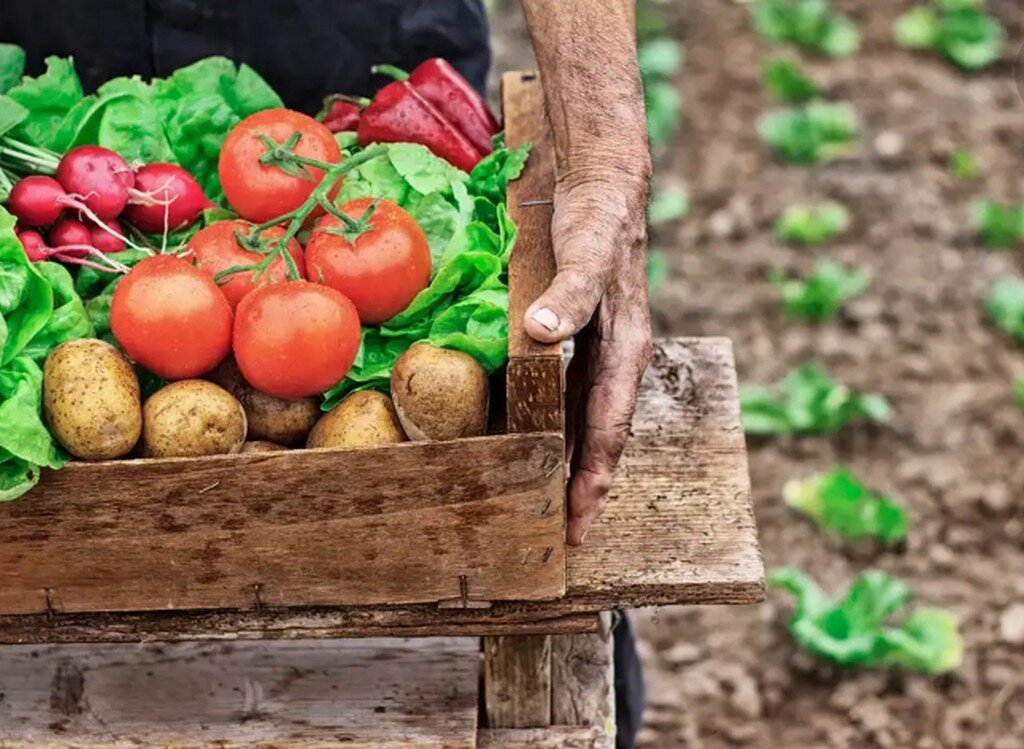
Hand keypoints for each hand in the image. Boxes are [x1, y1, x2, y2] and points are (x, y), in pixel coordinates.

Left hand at [523, 174, 652, 544]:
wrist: (603, 184)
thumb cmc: (599, 220)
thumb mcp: (586, 255)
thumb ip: (569, 295)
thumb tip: (541, 334)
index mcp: (625, 350)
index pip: (609, 430)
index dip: (594, 479)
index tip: (579, 525)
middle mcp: (614, 359)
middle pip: (599, 437)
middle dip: (583, 487)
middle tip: (561, 536)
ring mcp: (596, 352)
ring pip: (583, 421)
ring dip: (568, 463)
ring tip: (546, 504)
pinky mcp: (577, 339)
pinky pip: (566, 395)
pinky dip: (552, 425)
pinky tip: (529, 441)